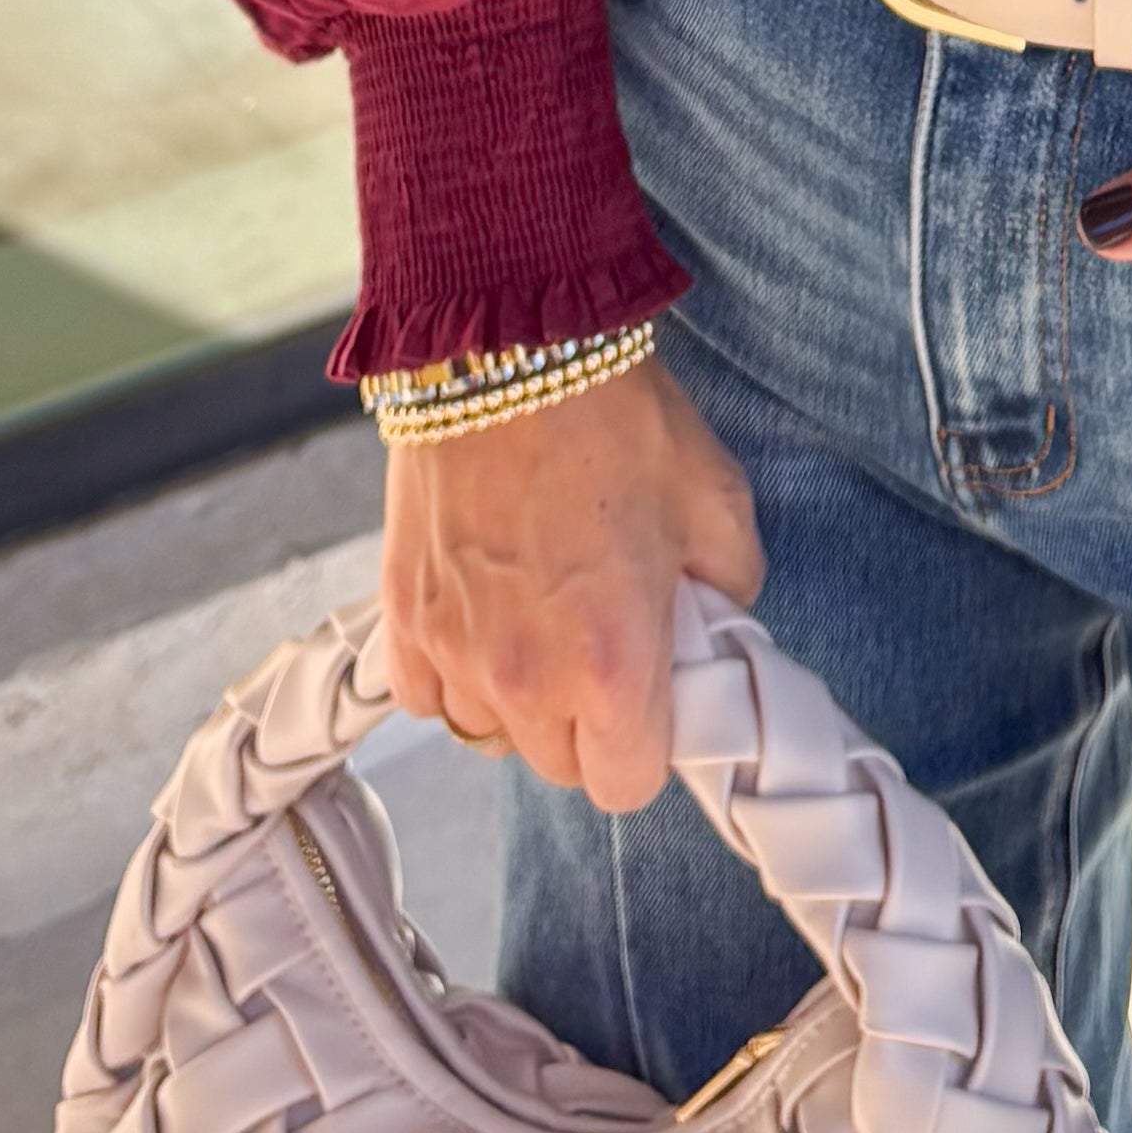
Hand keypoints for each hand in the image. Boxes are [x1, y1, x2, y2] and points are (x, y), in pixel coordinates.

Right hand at [379, 345, 762, 815]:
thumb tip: (714, 626)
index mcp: (613, 666)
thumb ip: (729, 589)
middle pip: (558, 766)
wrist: (510, 346)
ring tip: (543, 622)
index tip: (655, 695)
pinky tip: (483, 621)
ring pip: (489, 733)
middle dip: (588, 723)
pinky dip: (452, 675)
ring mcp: (454, 651)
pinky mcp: (402, 615)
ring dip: (519, 700)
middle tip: (604, 644)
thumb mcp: (717, 500)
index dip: (648, 746)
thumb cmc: (619, 419)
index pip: (627, 786)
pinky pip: (425, 695)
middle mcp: (525, 679)